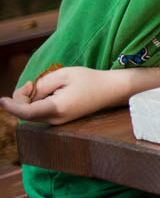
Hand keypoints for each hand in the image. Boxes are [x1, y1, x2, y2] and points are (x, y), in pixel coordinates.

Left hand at [0, 66, 132, 124]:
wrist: (110, 91)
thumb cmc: (89, 80)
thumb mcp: (64, 75)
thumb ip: (42, 85)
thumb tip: (29, 95)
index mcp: (57, 108)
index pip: (27, 112)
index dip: (12, 107)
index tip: (2, 101)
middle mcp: (55, 120)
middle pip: (25, 112)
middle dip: (22, 97)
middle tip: (31, 82)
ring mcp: (57, 122)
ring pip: (31, 112)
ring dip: (30, 99)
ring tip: (44, 86)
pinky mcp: (58, 120)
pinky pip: (39, 112)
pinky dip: (37, 102)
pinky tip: (48, 92)